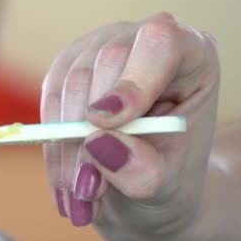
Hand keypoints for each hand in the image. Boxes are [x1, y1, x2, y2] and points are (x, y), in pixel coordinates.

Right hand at [40, 12, 219, 240]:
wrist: (146, 186)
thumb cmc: (168, 178)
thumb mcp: (169, 187)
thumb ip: (143, 169)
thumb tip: (97, 142)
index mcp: (191, 56)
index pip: (160, 44)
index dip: (132, 80)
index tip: (106, 126)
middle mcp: (141, 42)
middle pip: (105, 63)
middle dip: (90, 131)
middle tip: (90, 189)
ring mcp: (98, 50)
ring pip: (68, 84)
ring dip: (66, 148)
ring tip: (80, 198)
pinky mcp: (66, 69)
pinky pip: (48, 101)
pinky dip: (52, 148)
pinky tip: (64, 184)